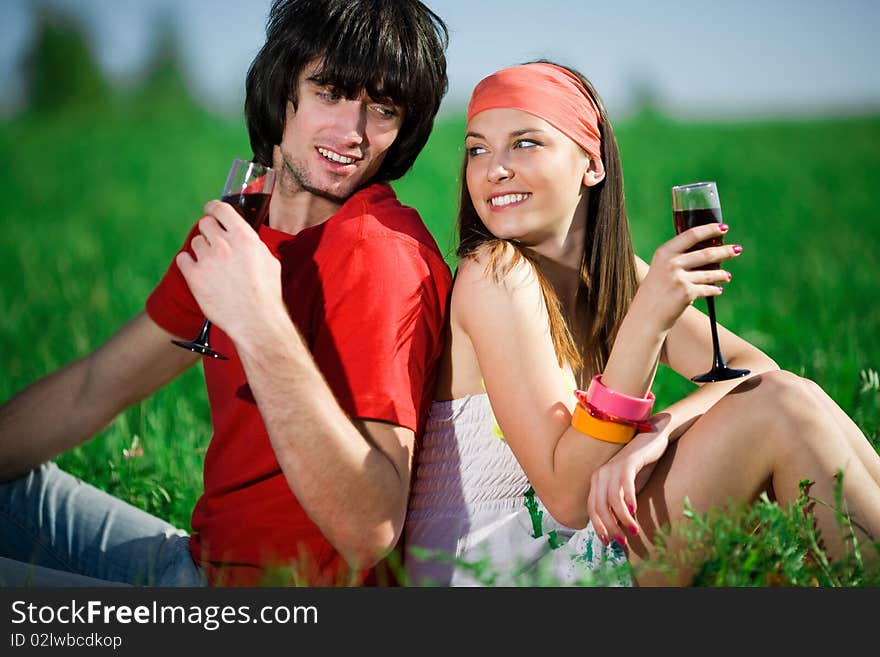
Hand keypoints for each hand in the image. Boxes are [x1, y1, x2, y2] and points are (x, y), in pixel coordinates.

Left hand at [176, 200, 281, 339]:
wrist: (255, 320)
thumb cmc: (266, 294)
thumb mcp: (269, 261)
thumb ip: (253, 244)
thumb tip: (245, 238)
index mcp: (244, 237)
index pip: (221, 209)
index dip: (213, 208)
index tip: (210, 210)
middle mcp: (224, 244)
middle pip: (205, 224)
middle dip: (209, 232)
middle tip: (214, 244)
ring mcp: (207, 260)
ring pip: (195, 243)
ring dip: (201, 251)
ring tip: (213, 266)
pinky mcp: (194, 276)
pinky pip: (183, 259)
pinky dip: (188, 264)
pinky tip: (198, 272)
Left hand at [586, 412, 671, 546]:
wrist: (652, 440)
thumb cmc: (639, 467)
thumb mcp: (625, 488)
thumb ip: (619, 504)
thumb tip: (619, 529)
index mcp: (596, 481)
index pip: (591, 509)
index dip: (598, 527)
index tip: (608, 543)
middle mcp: (600, 474)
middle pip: (599, 507)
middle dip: (610, 527)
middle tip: (622, 541)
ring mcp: (613, 467)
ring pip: (611, 498)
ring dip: (622, 517)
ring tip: (633, 530)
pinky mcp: (628, 461)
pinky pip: (624, 483)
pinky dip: (627, 498)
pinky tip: (634, 509)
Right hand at [634, 223, 740, 331]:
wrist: (645, 316)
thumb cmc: (654, 292)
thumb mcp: (659, 269)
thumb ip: (677, 258)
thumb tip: (707, 251)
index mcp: (664, 252)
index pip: (691, 235)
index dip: (710, 229)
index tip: (723, 228)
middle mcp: (671, 263)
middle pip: (706, 253)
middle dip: (725, 251)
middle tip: (737, 249)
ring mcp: (679, 278)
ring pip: (710, 273)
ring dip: (722, 274)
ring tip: (727, 276)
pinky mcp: (687, 293)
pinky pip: (708, 289)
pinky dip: (714, 290)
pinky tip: (718, 290)